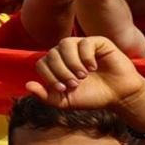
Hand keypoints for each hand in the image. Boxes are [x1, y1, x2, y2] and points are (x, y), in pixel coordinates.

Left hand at [29, 35, 144, 110]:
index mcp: (56, 65)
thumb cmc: (91, 97)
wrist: (118, 95)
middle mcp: (66, 53)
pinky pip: (85, 42)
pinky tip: (93, 67)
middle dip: (61, 71)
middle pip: (52, 54)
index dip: (49, 76)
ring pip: (65, 44)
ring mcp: (81, 46)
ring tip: (82, 76)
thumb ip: (45, 95)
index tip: (63, 89)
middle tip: (74, 84)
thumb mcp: (64, 101)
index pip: (41, 63)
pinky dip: (86, 56)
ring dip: (71, 62)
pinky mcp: (98, 42)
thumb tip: (27, 85)